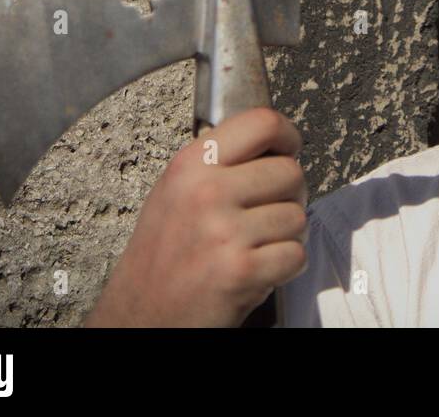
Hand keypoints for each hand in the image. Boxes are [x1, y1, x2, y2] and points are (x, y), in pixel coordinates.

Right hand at [84, 107, 307, 326]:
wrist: (141, 315)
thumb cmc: (163, 254)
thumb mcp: (177, 190)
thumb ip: (221, 163)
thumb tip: (277, 144)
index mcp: (190, 165)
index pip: (262, 122)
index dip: (287, 136)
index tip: (288, 151)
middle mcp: (206, 193)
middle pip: (291, 172)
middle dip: (289, 196)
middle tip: (265, 215)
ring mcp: (224, 232)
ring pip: (298, 217)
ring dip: (286, 236)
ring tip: (253, 246)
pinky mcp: (241, 270)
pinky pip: (296, 254)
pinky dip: (285, 266)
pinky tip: (256, 270)